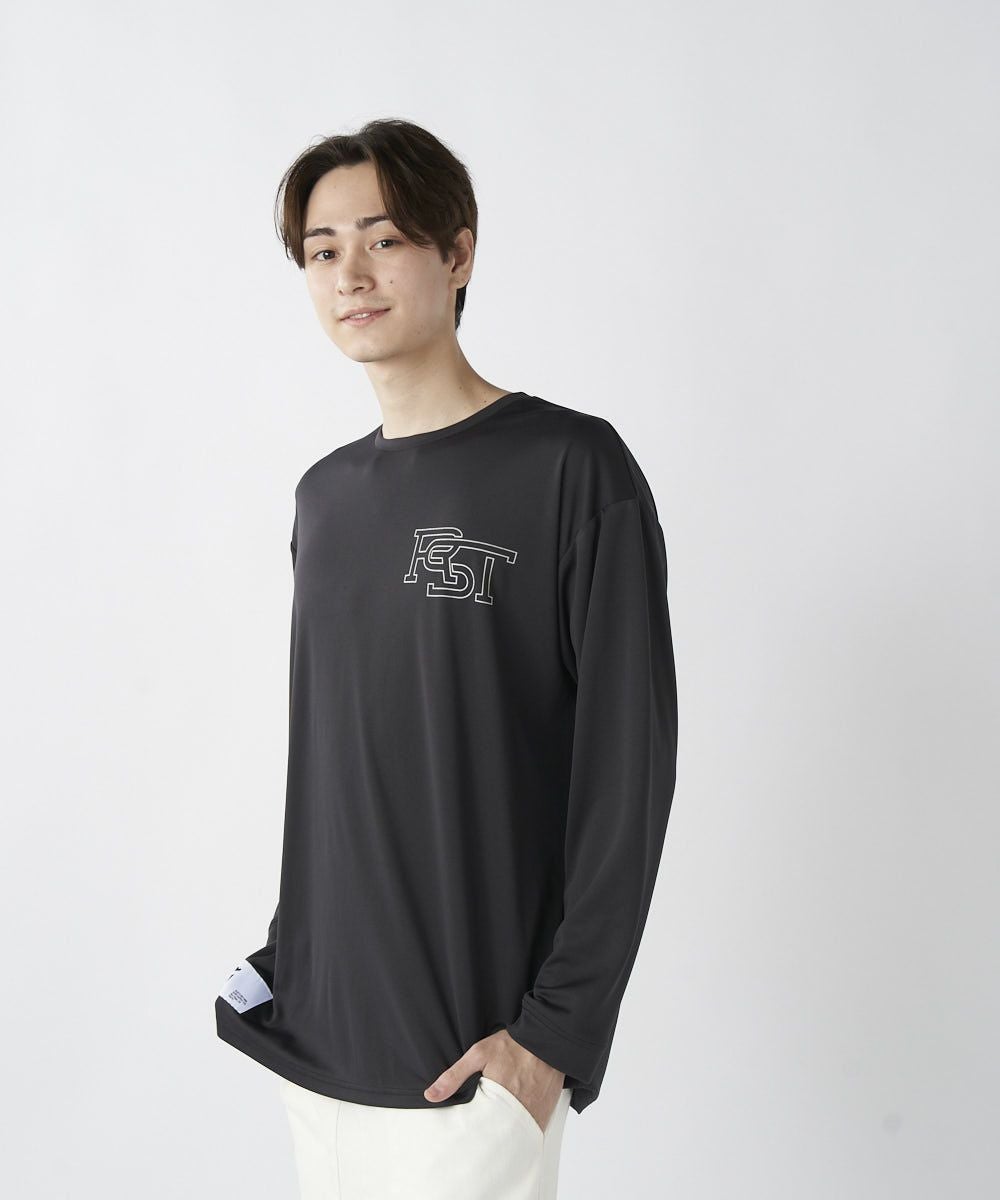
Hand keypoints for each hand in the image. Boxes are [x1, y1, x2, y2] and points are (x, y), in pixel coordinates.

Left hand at [424, 1029, 565, 1132]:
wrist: (545, 1039)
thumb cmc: (512, 1045)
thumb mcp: (478, 1054)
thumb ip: (454, 1075)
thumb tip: (430, 1095)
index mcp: (497, 1098)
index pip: (477, 1129)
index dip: (470, 1134)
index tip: (464, 1137)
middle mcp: (516, 1110)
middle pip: (497, 1136)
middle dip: (487, 1139)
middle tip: (478, 1141)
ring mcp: (533, 1114)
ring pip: (515, 1135)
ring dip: (506, 1136)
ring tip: (496, 1135)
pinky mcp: (545, 1113)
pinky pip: (531, 1129)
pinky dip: (522, 1129)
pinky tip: (515, 1126)